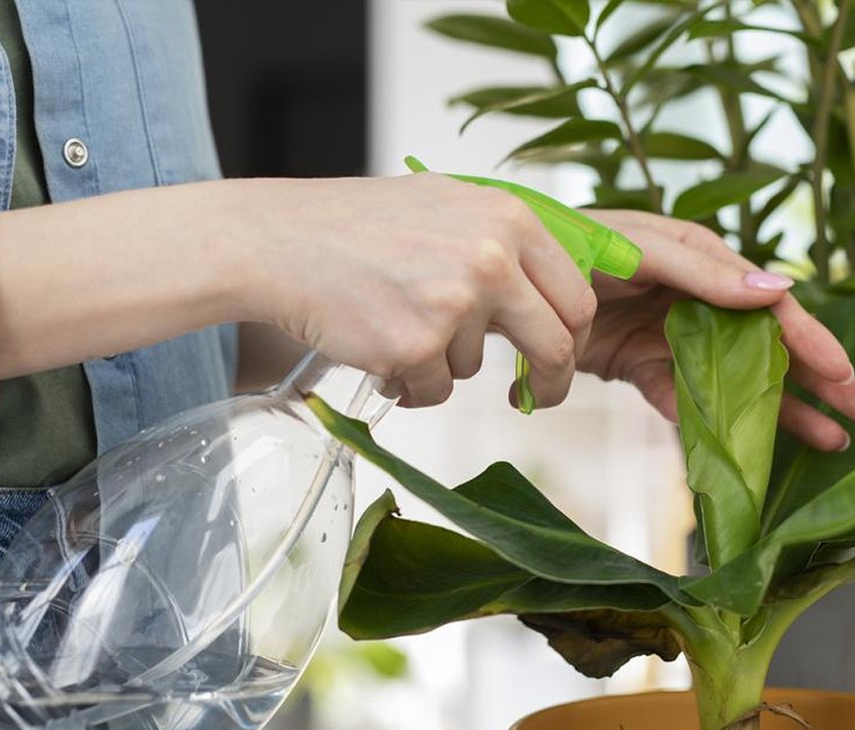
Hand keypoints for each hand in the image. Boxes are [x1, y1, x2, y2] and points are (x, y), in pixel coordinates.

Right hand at [234, 173, 594, 407]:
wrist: (279, 241)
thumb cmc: (356, 225)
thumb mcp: (447, 206)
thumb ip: (505, 242)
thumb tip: (556, 290)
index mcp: (508, 218)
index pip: (576, 296)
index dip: (572, 338)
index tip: (558, 359)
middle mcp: (492, 257)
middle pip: (554, 344)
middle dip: (549, 382)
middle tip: (531, 397)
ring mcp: (454, 303)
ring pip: (475, 368)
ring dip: (440, 363)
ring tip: (393, 323)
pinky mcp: (415, 346)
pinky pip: (432, 389)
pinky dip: (407, 382)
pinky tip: (374, 344)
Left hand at [579, 210, 854, 451]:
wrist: (514, 279)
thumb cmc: (576, 246)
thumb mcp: (641, 251)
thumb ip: (703, 271)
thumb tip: (776, 288)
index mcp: (706, 264)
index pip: (771, 306)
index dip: (810, 340)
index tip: (845, 373)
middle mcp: (699, 303)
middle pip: (769, 347)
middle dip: (819, 380)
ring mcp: (674, 339)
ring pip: (738, 381)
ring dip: (782, 410)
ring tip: (831, 441)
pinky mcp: (645, 369)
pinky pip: (689, 402)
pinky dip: (716, 425)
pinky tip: (752, 450)